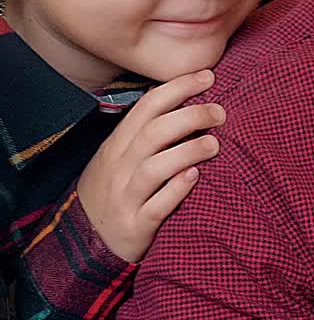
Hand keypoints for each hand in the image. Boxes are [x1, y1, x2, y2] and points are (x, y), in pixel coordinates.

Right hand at [77, 70, 224, 261]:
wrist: (86, 243)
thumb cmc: (115, 193)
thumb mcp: (120, 159)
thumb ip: (146, 135)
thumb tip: (186, 104)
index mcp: (118, 146)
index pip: (146, 107)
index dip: (177, 88)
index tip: (207, 76)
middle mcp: (119, 168)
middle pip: (153, 133)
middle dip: (189, 116)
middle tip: (220, 113)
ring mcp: (125, 197)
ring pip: (153, 168)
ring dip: (187, 151)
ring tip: (215, 144)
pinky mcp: (136, 226)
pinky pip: (155, 206)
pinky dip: (175, 190)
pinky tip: (195, 177)